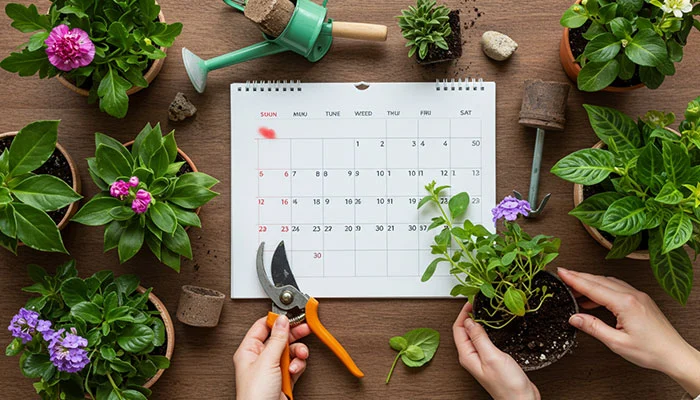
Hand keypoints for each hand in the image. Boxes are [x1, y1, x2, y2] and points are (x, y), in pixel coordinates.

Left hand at [234, 316, 311, 399]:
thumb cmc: (255, 395)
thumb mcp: (267, 360)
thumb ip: (277, 338)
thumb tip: (282, 320)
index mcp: (249, 350)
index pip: (263, 326)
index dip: (277, 319)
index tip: (290, 315)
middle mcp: (260, 358)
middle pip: (279, 338)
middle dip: (293, 334)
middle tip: (305, 328)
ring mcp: (272, 369)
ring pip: (289, 351)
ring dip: (297, 352)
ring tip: (300, 354)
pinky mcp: (283, 379)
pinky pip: (294, 365)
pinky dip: (298, 365)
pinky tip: (296, 368)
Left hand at [453, 302, 539, 399]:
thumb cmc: (507, 385)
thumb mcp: (492, 356)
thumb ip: (479, 338)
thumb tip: (469, 321)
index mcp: (467, 355)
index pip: (458, 329)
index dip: (463, 314)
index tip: (471, 302)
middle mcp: (472, 357)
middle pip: (464, 331)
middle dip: (469, 315)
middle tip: (478, 303)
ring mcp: (481, 359)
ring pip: (475, 335)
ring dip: (479, 322)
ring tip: (484, 310)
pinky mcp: (491, 360)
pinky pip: (484, 341)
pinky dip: (487, 331)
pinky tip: (493, 327)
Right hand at [558, 267, 699, 396]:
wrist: (675, 355)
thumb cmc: (651, 351)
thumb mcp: (617, 343)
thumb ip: (593, 327)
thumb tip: (575, 318)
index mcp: (625, 303)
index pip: (593, 287)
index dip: (574, 279)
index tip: (561, 272)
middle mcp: (632, 295)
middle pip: (599, 281)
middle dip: (579, 277)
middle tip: (563, 276)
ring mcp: (638, 296)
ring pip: (608, 283)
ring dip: (590, 283)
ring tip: (575, 290)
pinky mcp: (641, 300)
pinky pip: (617, 288)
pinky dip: (602, 289)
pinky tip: (595, 299)